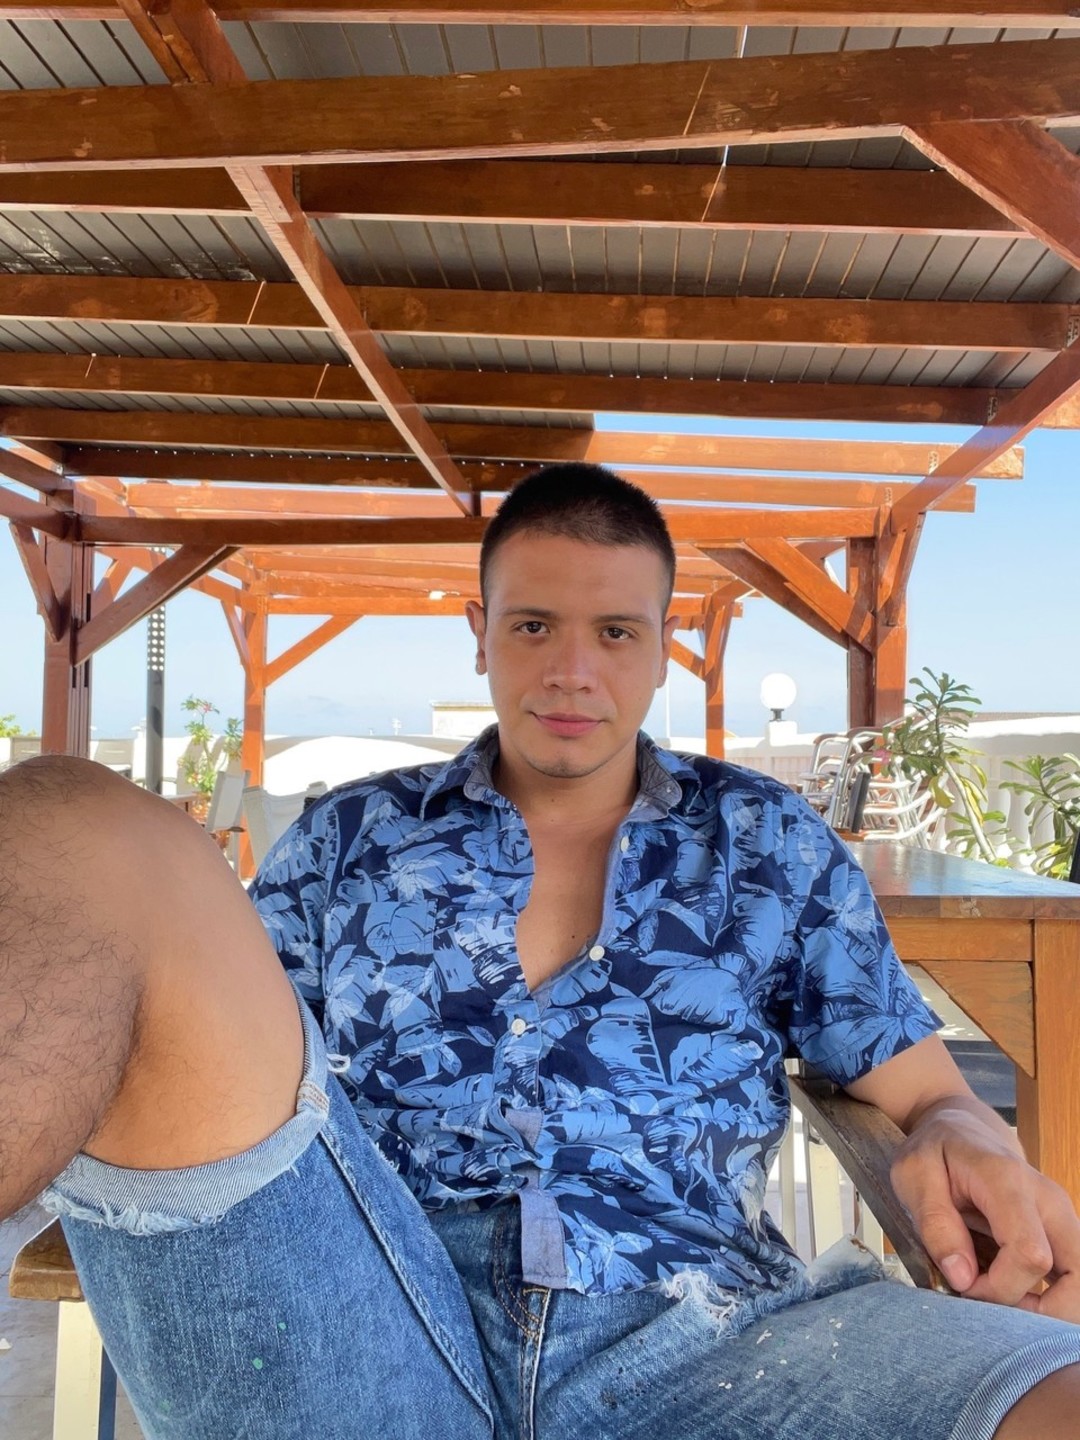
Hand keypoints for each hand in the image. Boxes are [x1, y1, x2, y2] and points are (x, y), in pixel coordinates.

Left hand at [890, 1096, 1079, 1320]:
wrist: (963, 1128)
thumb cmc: (935, 1151)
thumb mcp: (913, 1175)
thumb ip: (936, 1226)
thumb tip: (963, 1279)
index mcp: (1008, 1182)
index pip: (1030, 1255)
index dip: (1000, 1289)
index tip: (963, 1286)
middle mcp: (1048, 1199)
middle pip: (1077, 1276)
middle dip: (1039, 1310)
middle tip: (992, 1304)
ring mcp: (1062, 1215)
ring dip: (1048, 1306)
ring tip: (1001, 1296)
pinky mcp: (1063, 1229)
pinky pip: (1072, 1275)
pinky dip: (1049, 1295)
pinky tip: (1011, 1288)